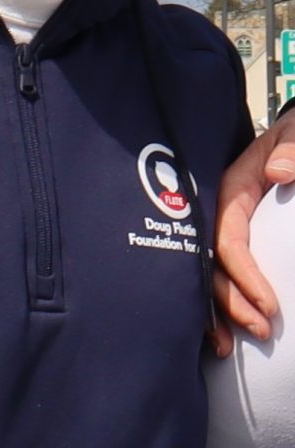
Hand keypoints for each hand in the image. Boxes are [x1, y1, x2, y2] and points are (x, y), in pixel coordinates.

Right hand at [210, 112, 294, 356]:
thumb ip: (292, 150)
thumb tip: (277, 172)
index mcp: (233, 189)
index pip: (228, 237)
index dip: (244, 273)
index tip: (270, 305)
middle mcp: (223, 213)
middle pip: (212, 263)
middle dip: (230, 302)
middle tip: (262, 332)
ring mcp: (226, 229)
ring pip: (210, 275)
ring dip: (220, 311)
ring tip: (235, 346)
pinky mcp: (235, 245)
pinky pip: (219, 275)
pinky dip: (218, 308)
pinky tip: (223, 338)